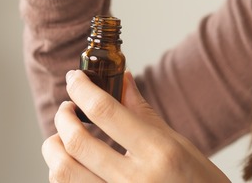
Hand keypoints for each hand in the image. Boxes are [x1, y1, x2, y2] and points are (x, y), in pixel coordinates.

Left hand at [41, 70, 230, 182]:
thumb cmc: (198, 182)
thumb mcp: (179, 144)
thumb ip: (143, 113)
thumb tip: (123, 79)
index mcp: (157, 152)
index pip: (105, 111)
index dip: (82, 89)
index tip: (74, 78)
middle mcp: (135, 179)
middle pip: (76, 142)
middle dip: (63, 117)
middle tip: (67, 108)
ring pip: (63, 171)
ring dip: (53, 147)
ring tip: (62, 137)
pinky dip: (63, 173)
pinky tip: (73, 163)